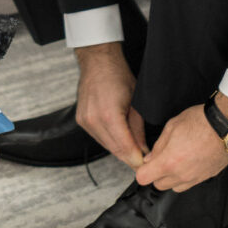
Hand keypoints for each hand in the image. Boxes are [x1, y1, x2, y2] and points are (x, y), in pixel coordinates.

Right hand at [75, 42, 146, 170]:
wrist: (98, 61)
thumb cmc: (118, 75)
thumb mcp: (135, 102)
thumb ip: (138, 129)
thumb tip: (143, 149)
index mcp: (109, 116)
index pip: (124, 147)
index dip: (136, 159)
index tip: (146, 165)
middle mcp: (94, 121)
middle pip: (114, 150)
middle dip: (129, 157)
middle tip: (143, 162)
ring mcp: (85, 121)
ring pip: (106, 145)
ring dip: (120, 150)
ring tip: (134, 151)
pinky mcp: (81, 121)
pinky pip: (98, 137)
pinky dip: (110, 140)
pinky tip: (120, 138)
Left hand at [136, 94, 227, 192]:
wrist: (226, 125)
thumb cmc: (199, 121)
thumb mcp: (171, 126)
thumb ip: (158, 146)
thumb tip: (150, 158)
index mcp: (169, 162)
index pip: (144, 178)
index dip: (142, 170)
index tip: (145, 163)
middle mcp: (181, 175)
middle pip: (159, 185)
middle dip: (156, 173)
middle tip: (161, 157)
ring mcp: (195, 178)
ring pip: (175, 187)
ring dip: (171, 177)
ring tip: (177, 159)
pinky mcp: (207, 177)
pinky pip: (190, 183)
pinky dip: (185, 177)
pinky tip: (189, 161)